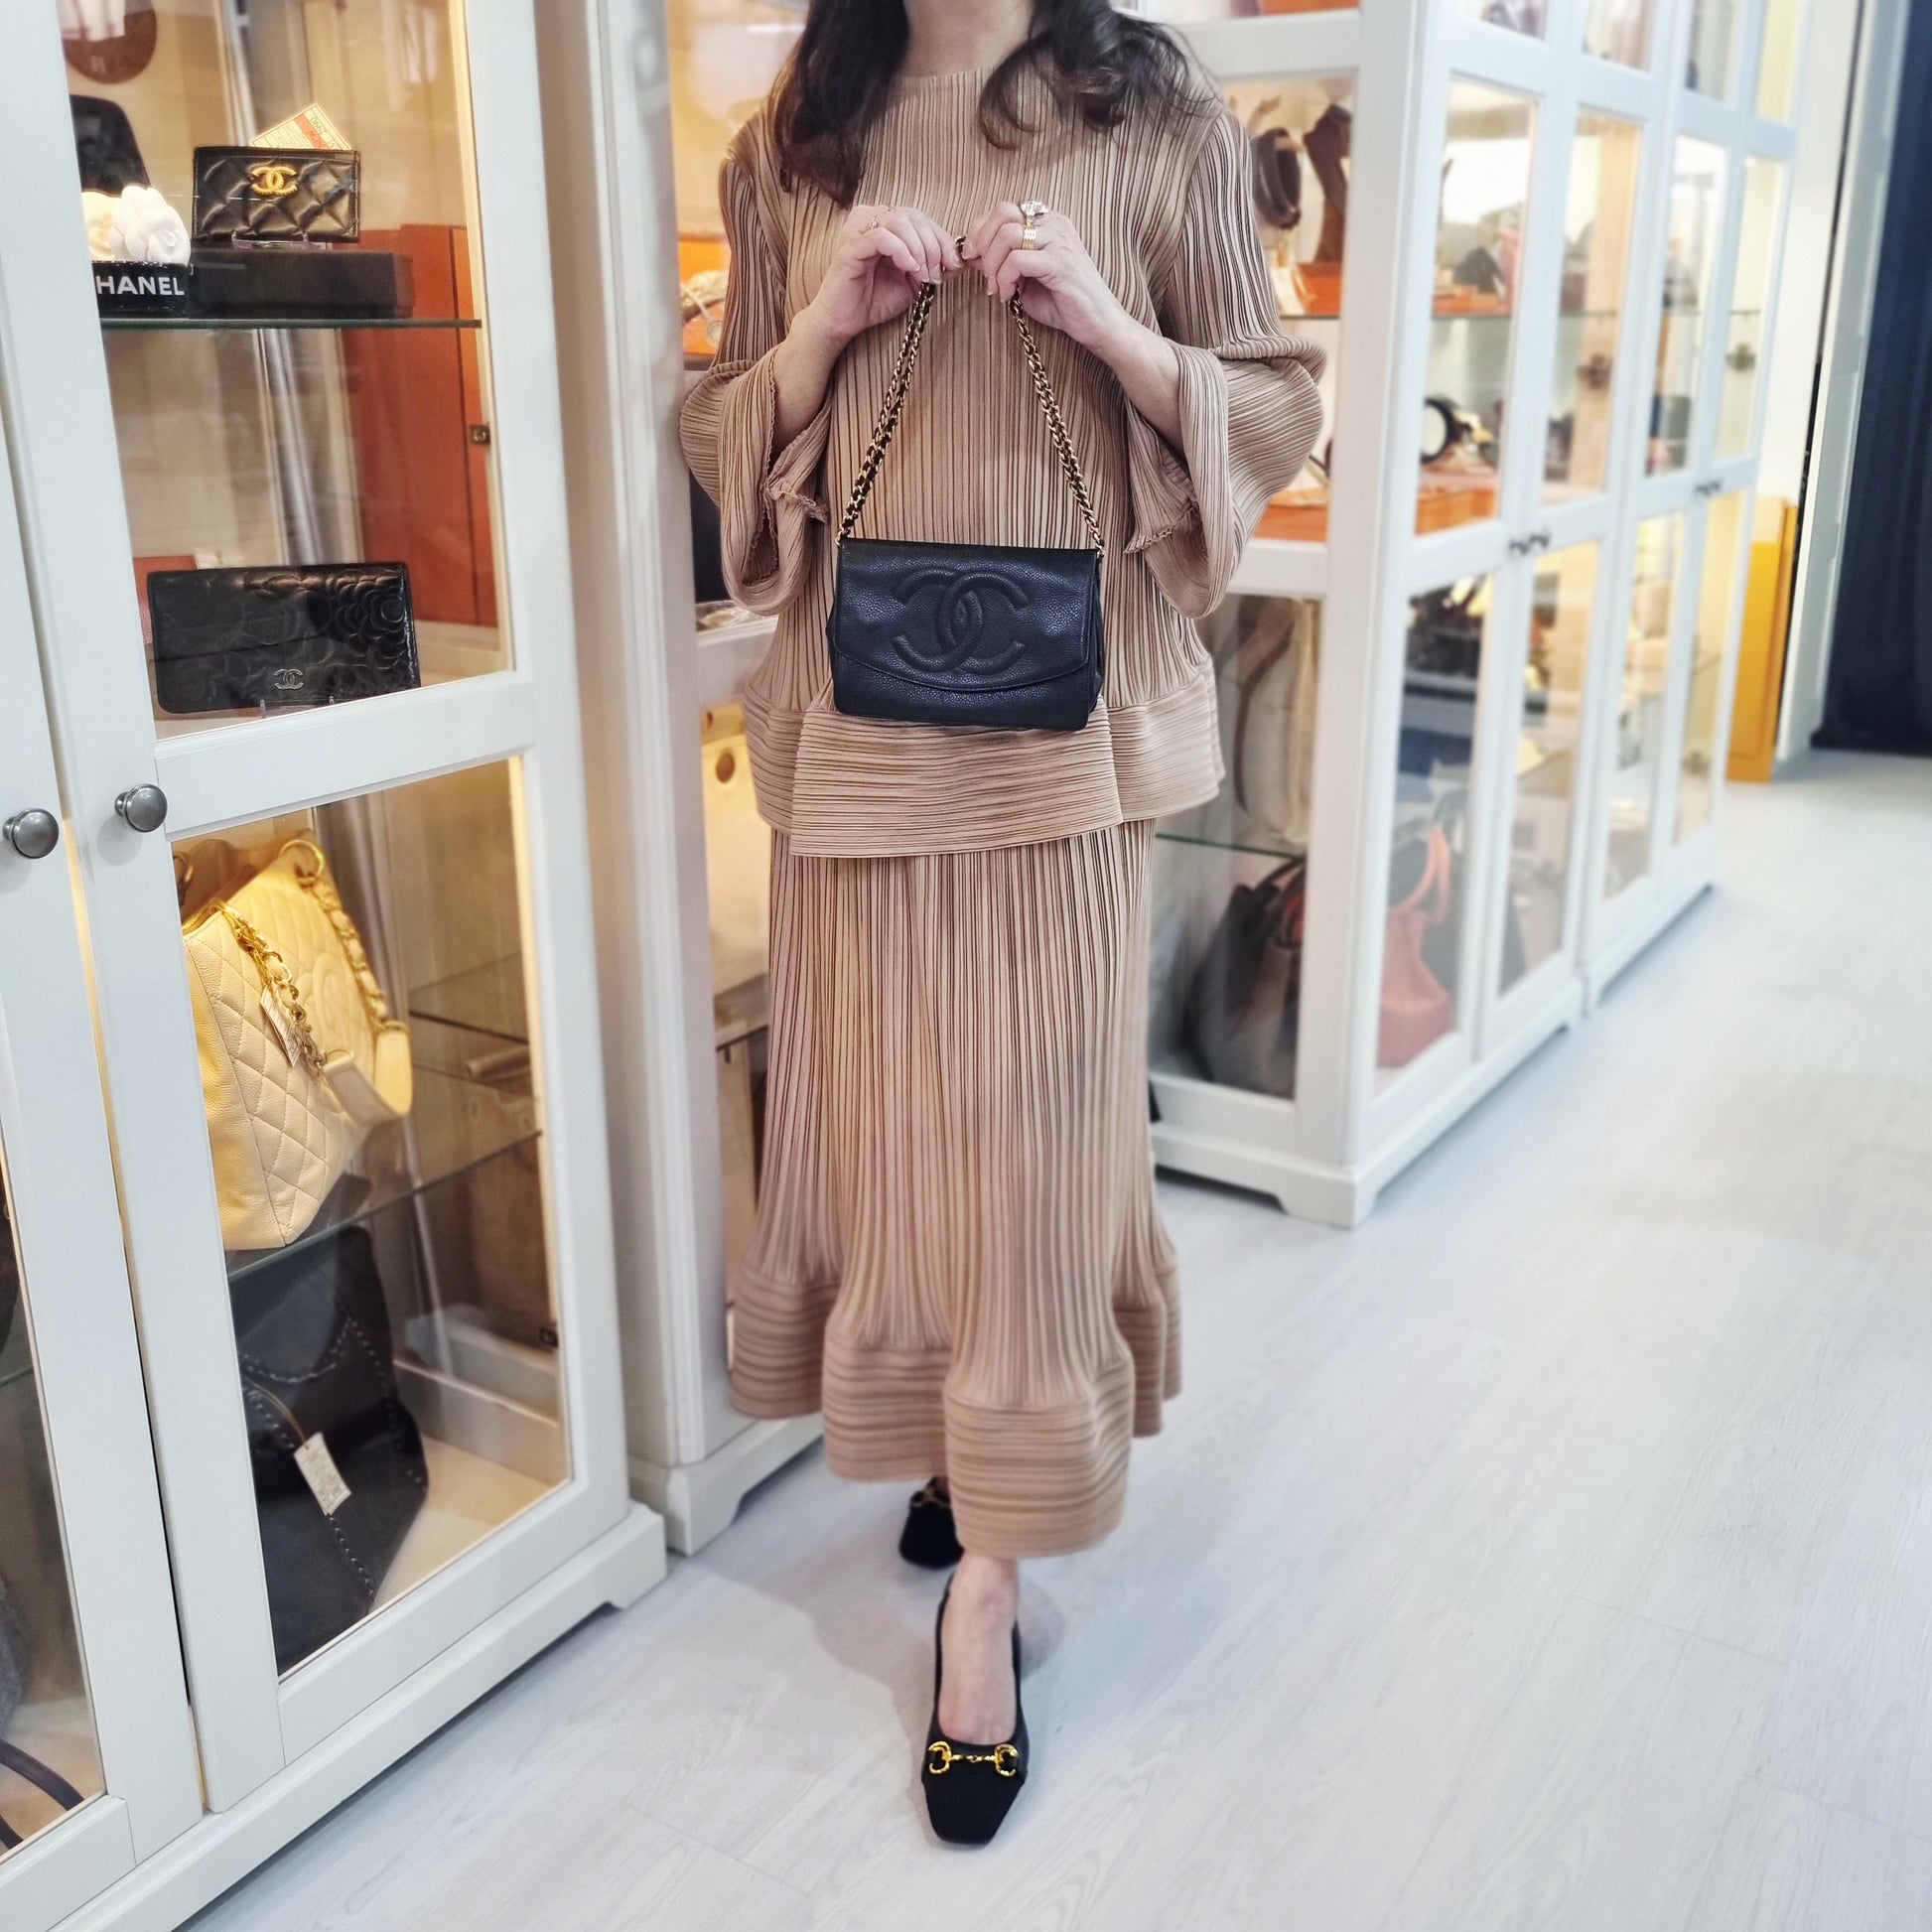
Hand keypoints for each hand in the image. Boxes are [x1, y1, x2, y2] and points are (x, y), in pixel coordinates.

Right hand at [801, 203, 960, 351]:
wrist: (846, 321)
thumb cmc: (875, 299)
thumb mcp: (913, 282)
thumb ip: (933, 266)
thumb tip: (960, 260)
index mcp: (886, 223)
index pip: (920, 218)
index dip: (942, 238)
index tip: (954, 264)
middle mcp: (871, 218)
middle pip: (913, 216)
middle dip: (934, 244)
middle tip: (939, 272)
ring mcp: (859, 229)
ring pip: (899, 221)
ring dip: (919, 248)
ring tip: (924, 274)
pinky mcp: (850, 246)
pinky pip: (881, 236)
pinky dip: (902, 251)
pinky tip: (910, 269)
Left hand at [963, 201, 1128, 355]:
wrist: (1098, 323)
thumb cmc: (1062, 302)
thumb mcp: (1025, 277)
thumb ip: (1004, 261)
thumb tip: (973, 254)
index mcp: (1047, 222)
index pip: (1004, 209)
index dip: (981, 230)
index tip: (973, 257)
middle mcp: (1054, 224)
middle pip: (1003, 212)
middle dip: (983, 243)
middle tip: (982, 272)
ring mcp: (1059, 241)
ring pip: (1008, 235)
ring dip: (993, 265)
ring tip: (998, 288)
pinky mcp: (1060, 262)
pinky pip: (1017, 260)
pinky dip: (1005, 279)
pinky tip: (1009, 295)